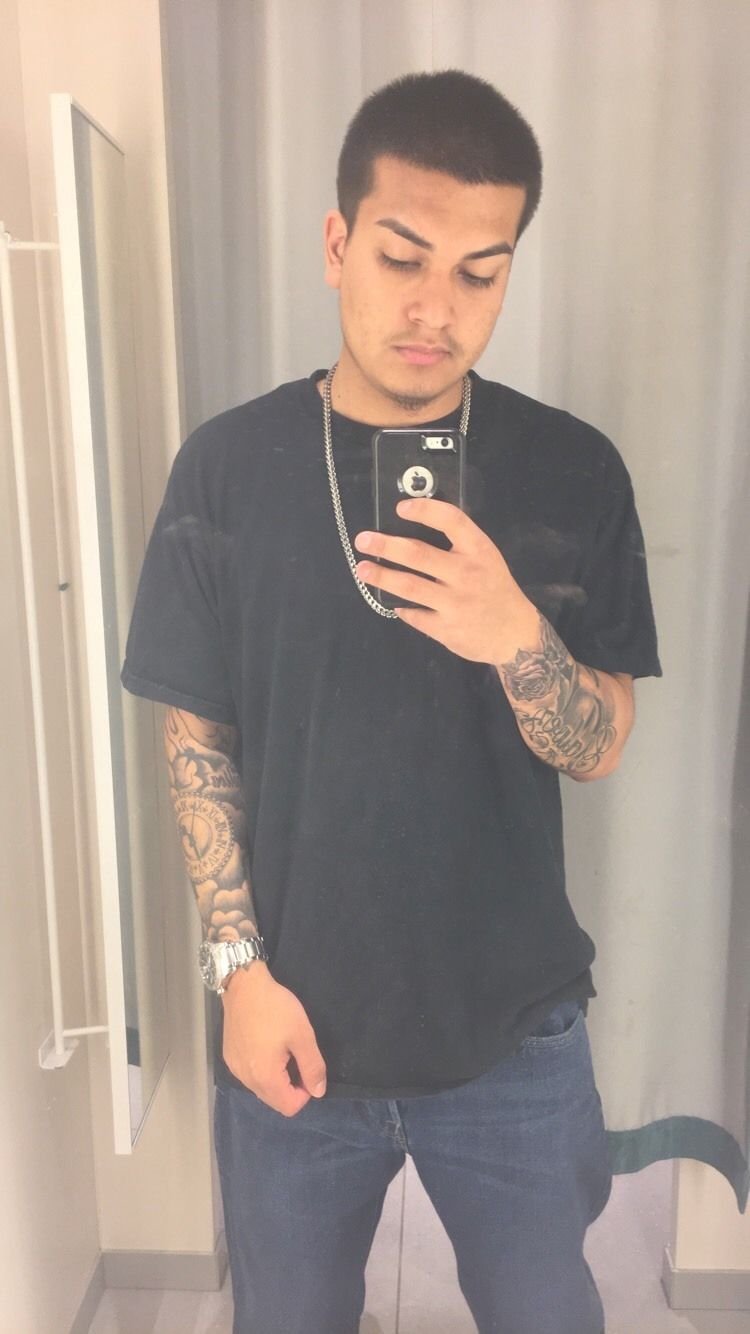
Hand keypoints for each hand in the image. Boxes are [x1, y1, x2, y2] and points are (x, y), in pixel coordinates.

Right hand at [222, 963, 327, 1116]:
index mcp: (265, 1077)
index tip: (308, 1069)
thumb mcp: (302, 1035)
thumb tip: (318, 1092)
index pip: (289, 1107)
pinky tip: (265, 1046)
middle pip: (274, 1101)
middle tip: (297, 1058)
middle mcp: (246, 1079)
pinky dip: (261, 1070)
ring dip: (276, 1080)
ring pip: (261, 1089)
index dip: (305, 1093)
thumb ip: (312, 1067)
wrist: (244, 985)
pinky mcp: (229, 1057)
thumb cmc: (276, 1009)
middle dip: (291, 1088)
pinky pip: (249, 1076)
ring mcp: (235, 1069)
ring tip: (282, 1051)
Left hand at [353, 498, 538, 664]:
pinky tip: (391, 601)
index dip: (424, 510)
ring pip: (409, 586)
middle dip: (386, 545)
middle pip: (418, 554)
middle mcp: (466, 574)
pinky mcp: (446, 629)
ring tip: (362, 569)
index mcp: (479, 550)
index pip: (450, 520)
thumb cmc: (495, 589)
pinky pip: (414, 615)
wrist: (515, 635)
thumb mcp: (486, 559)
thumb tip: (412, 529)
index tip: (400, 508)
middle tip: (363, 540)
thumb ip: (458, 545)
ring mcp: (455, 603)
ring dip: (381, 576)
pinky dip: (400, 607)